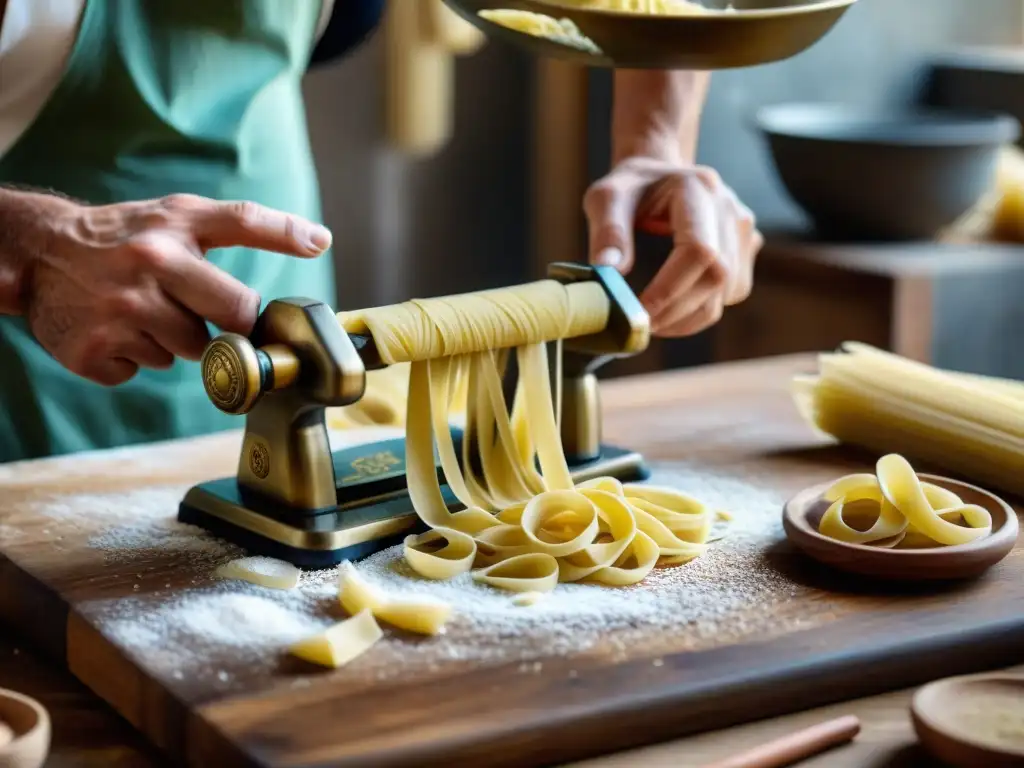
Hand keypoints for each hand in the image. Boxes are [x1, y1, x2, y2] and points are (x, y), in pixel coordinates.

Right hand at [16, 193, 331, 385]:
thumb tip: (321, 240)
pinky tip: (117, 329)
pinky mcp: (94, 352)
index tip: (320, 243)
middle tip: (197, 306)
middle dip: (226, 322)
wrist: (40, 255)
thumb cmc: (126, 237)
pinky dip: (137, 357)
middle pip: (233, 317)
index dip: (284, 233)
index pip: (240, 222)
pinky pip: (144, 370)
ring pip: (188, 352)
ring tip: (145, 310)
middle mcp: (147, 266)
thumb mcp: (178, 216)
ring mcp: (119, 313)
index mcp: (171, 231)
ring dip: (175, 340)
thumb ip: (245, 225)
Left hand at [584, 156, 762, 336]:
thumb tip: (609, 271)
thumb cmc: (630, 188)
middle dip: (678, 310)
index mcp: (697, 188)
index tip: (640, 311)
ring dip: (690, 317)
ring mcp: (743, 229)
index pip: (698, 250)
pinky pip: (733, 292)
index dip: (671, 289)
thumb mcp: (606, 198)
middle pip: (717, 275)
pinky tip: (674, 310)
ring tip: (654, 321)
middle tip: (642, 326)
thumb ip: (607, 232)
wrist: (658, 175)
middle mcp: (730, 208)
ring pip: (728, 291)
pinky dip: (703, 310)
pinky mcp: (746, 249)